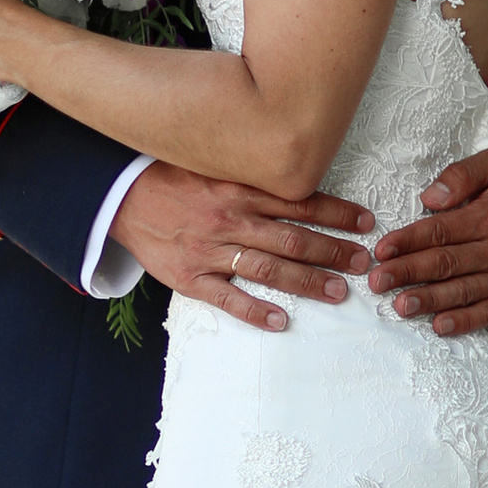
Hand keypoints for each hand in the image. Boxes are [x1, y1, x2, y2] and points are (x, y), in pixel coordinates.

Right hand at [114, 161, 376, 332]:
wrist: (120, 197)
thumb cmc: (173, 180)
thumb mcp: (215, 166)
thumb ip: (252, 176)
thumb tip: (298, 176)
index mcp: (239, 190)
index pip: (299, 202)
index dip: (336, 213)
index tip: (366, 222)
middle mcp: (230, 219)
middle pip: (291, 239)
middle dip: (331, 251)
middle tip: (362, 263)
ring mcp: (210, 250)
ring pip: (267, 268)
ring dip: (306, 282)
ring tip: (337, 292)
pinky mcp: (190, 277)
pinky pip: (227, 298)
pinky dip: (255, 311)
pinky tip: (282, 321)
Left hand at [366, 156, 487, 334]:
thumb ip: (463, 174)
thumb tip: (431, 197)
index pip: (439, 231)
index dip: (408, 241)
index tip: (382, 250)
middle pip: (444, 263)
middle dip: (407, 273)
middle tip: (377, 281)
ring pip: (461, 290)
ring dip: (428, 300)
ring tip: (400, 305)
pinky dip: (464, 321)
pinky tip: (440, 326)